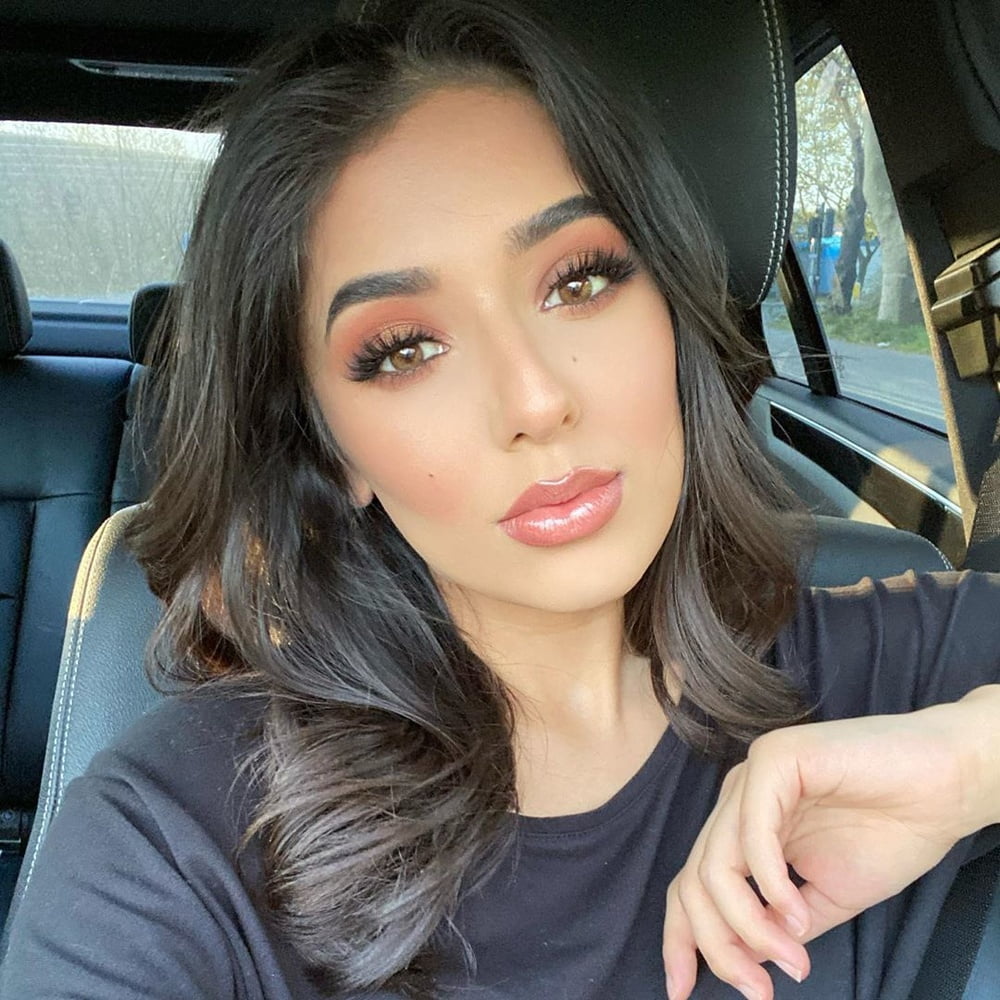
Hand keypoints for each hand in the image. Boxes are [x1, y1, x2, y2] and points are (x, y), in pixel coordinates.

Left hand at [662, 687, 999, 999]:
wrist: (945, 785)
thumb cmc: (891, 832)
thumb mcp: (825, 896)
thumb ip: (779, 924)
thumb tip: (741, 958)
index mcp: (742, 827)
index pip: (691, 883)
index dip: (680, 938)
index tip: (681, 992)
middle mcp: (736, 800)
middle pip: (695, 881)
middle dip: (718, 946)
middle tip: (759, 990)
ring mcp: (750, 776)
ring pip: (715, 863)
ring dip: (748, 925)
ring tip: (790, 960)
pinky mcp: (774, 759)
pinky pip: (752, 833)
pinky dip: (769, 885)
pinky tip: (798, 915)